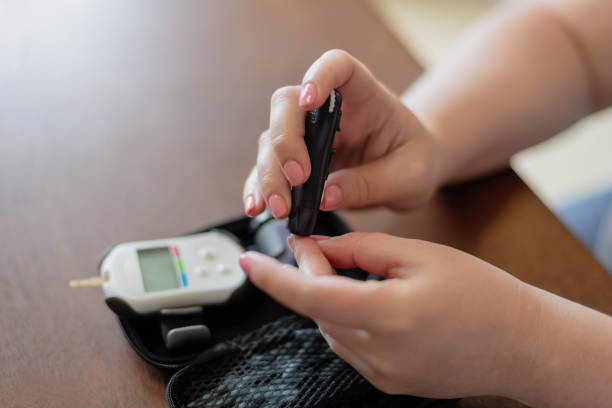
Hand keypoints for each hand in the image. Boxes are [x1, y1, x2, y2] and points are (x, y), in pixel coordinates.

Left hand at [238, 232, 538, 398]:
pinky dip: (347, 320)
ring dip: (329, 298)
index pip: (311, 296)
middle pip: (319, 310)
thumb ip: (361, 249)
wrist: (521, 343)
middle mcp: (380, 353)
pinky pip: (351, 347)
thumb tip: (320, 245)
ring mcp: (383, 375)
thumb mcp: (420, 255)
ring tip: (351, 272)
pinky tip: (368, 300)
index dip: (274, 279)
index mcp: (388, 315)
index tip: (249, 261)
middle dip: (311, 276)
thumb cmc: (481, 294)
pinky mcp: (389, 383)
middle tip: (318, 247)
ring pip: (331, 329)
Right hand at [243, 49, 442, 218]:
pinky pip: (268, 169)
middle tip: (299, 179)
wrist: (410, 176)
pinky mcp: (296, 161)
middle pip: (288, 106)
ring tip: (280, 209)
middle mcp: (328, 109)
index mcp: (364, 96)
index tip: (309, 99)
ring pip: (270, 139)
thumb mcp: (410, 176)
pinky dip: (259, 188)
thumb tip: (325, 196)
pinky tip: (258, 208)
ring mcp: (308, 135)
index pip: (338, 66)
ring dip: (269, 173)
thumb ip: (371, 183)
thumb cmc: (415, 162)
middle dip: (285, 142)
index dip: (320, 75)